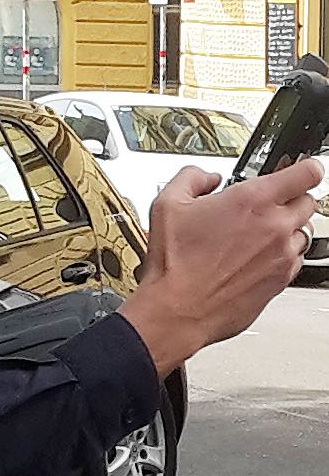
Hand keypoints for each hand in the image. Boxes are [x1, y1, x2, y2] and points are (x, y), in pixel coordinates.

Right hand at [120, 160, 322, 377]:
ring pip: (304, 232)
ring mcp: (282, 255)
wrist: (178, 308)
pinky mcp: (282, 281)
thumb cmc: (174, 262)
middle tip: (266, 204)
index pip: (306, 172)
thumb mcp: (167, 203)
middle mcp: (275, 226)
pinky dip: (281, 254)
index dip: (305, 167)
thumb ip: (192, 177)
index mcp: (252, 200)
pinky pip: (295, 259)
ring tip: (256, 233)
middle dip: (290, 198)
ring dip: (286, 228)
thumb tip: (207, 177)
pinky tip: (253, 257)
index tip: (298, 168)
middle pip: (309, 201)